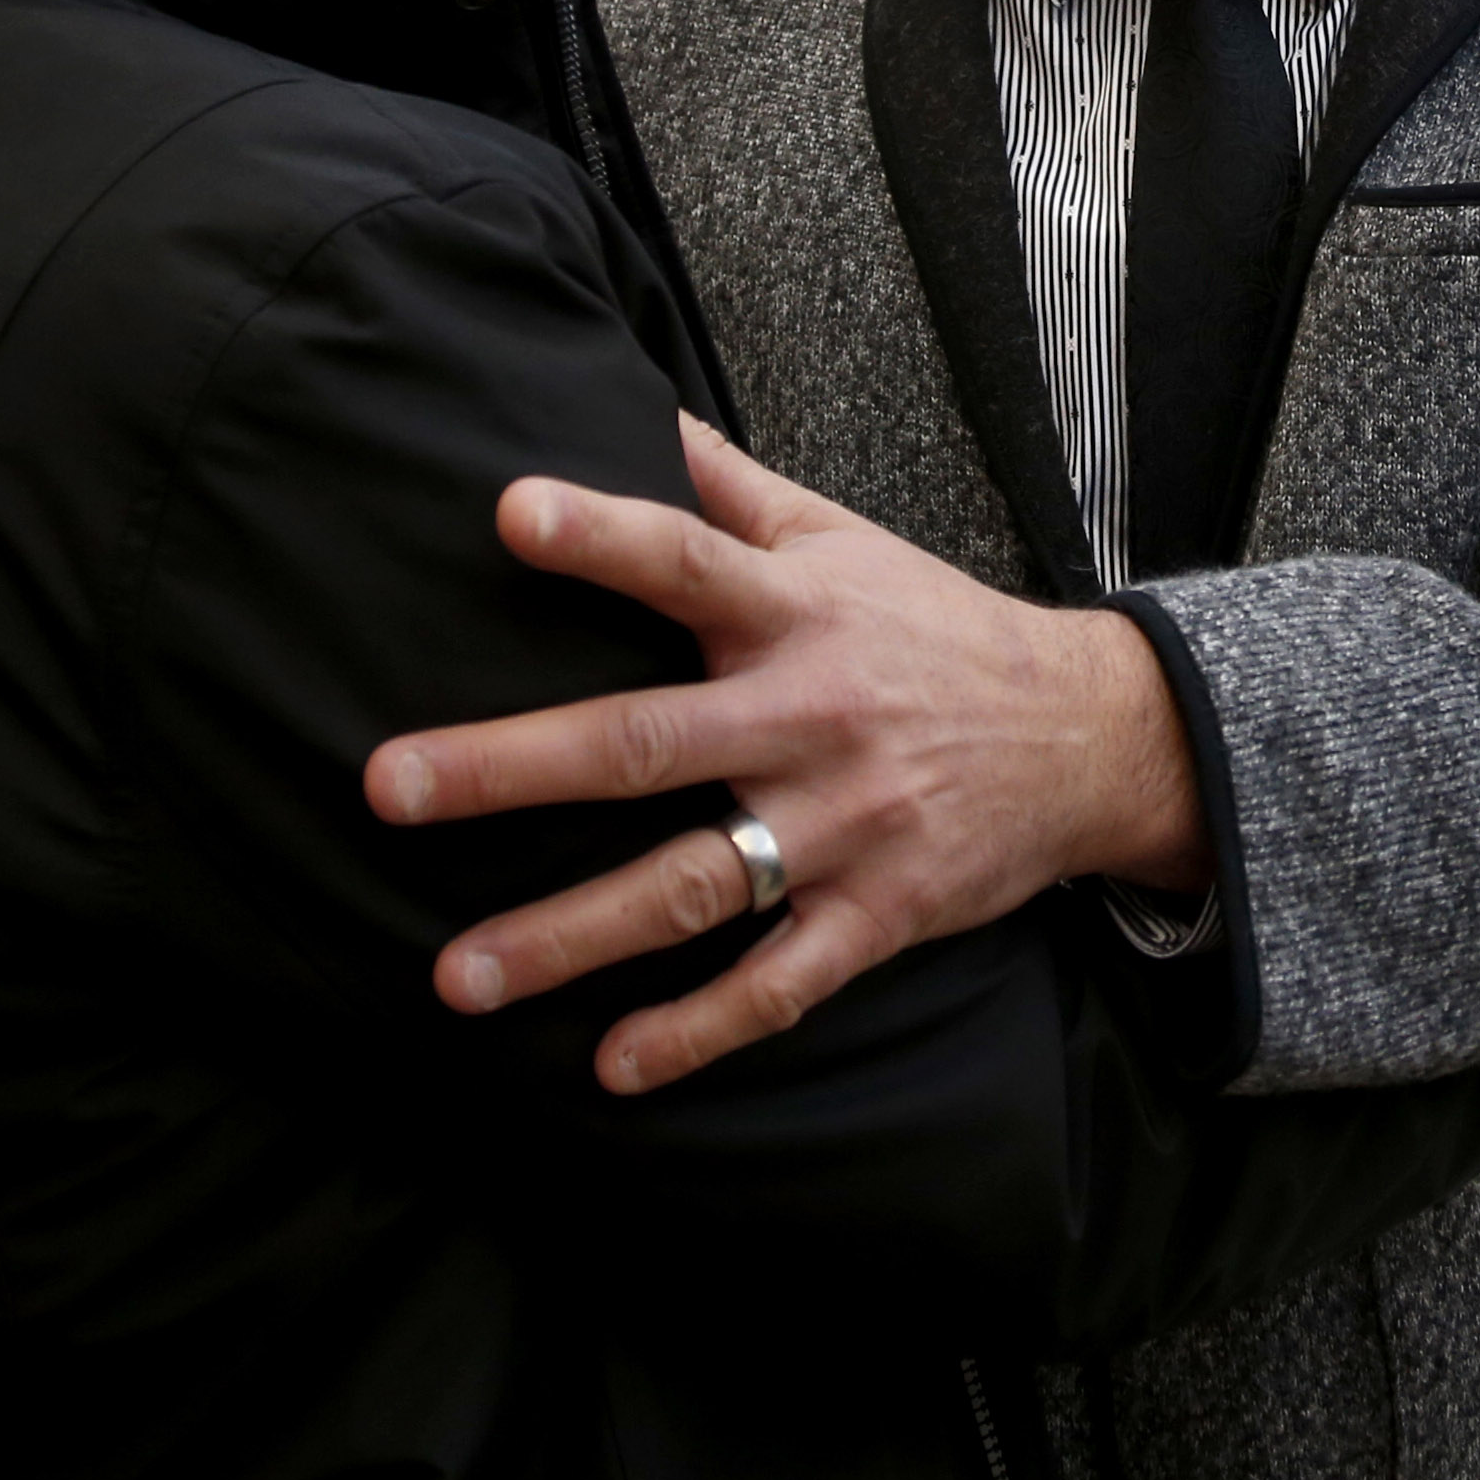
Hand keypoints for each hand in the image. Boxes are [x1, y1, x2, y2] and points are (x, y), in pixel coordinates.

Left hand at [369, 415, 1211, 1093]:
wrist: (1089, 735)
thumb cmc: (934, 629)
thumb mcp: (844, 540)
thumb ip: (732, 491)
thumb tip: (636, 411)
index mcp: (797, 613)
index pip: (689, 560)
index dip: (604, 535)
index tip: (511, 512)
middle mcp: (810, 717)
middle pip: (649, 741)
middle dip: (514, 767)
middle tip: (389, 787)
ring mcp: (844, 825)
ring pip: (694, 884)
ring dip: (570, 935)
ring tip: (457, 975)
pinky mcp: (877, 914)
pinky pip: (778, 983)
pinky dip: (697, 1029)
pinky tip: (609, 1067)